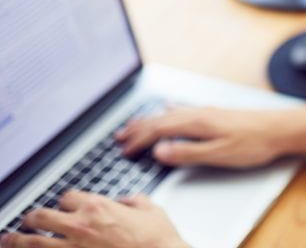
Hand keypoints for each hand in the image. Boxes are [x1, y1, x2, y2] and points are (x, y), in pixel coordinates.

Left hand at [0, 191, 187, 247]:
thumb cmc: (158, 240)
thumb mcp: (152, 210)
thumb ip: (134, 201)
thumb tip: (128, 201)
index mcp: (98, 207)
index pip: (67, 196)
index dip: (65, 201)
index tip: (65, 206)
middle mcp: (80, 226)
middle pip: (41, 216)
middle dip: (32, 219)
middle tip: (28, 221)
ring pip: (33, 243)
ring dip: (18, 241)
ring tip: (9, 241)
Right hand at [116, 106, 287, 166]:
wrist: (280, 129)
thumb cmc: (253, 143)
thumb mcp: (218, 154)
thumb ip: (187, 153)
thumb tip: (159, 151)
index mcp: (196, 122)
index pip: (159, 130)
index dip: (139, 140)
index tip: (124, 150)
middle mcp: (199, 113)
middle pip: (160, 119)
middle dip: (138, 129)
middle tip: (119, 138)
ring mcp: (207, 112)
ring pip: (170, 114)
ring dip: (150, 121)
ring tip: (134, 125)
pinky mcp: (215, 114)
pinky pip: (183, 111)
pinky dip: (168, 114)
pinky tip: (169, 110)